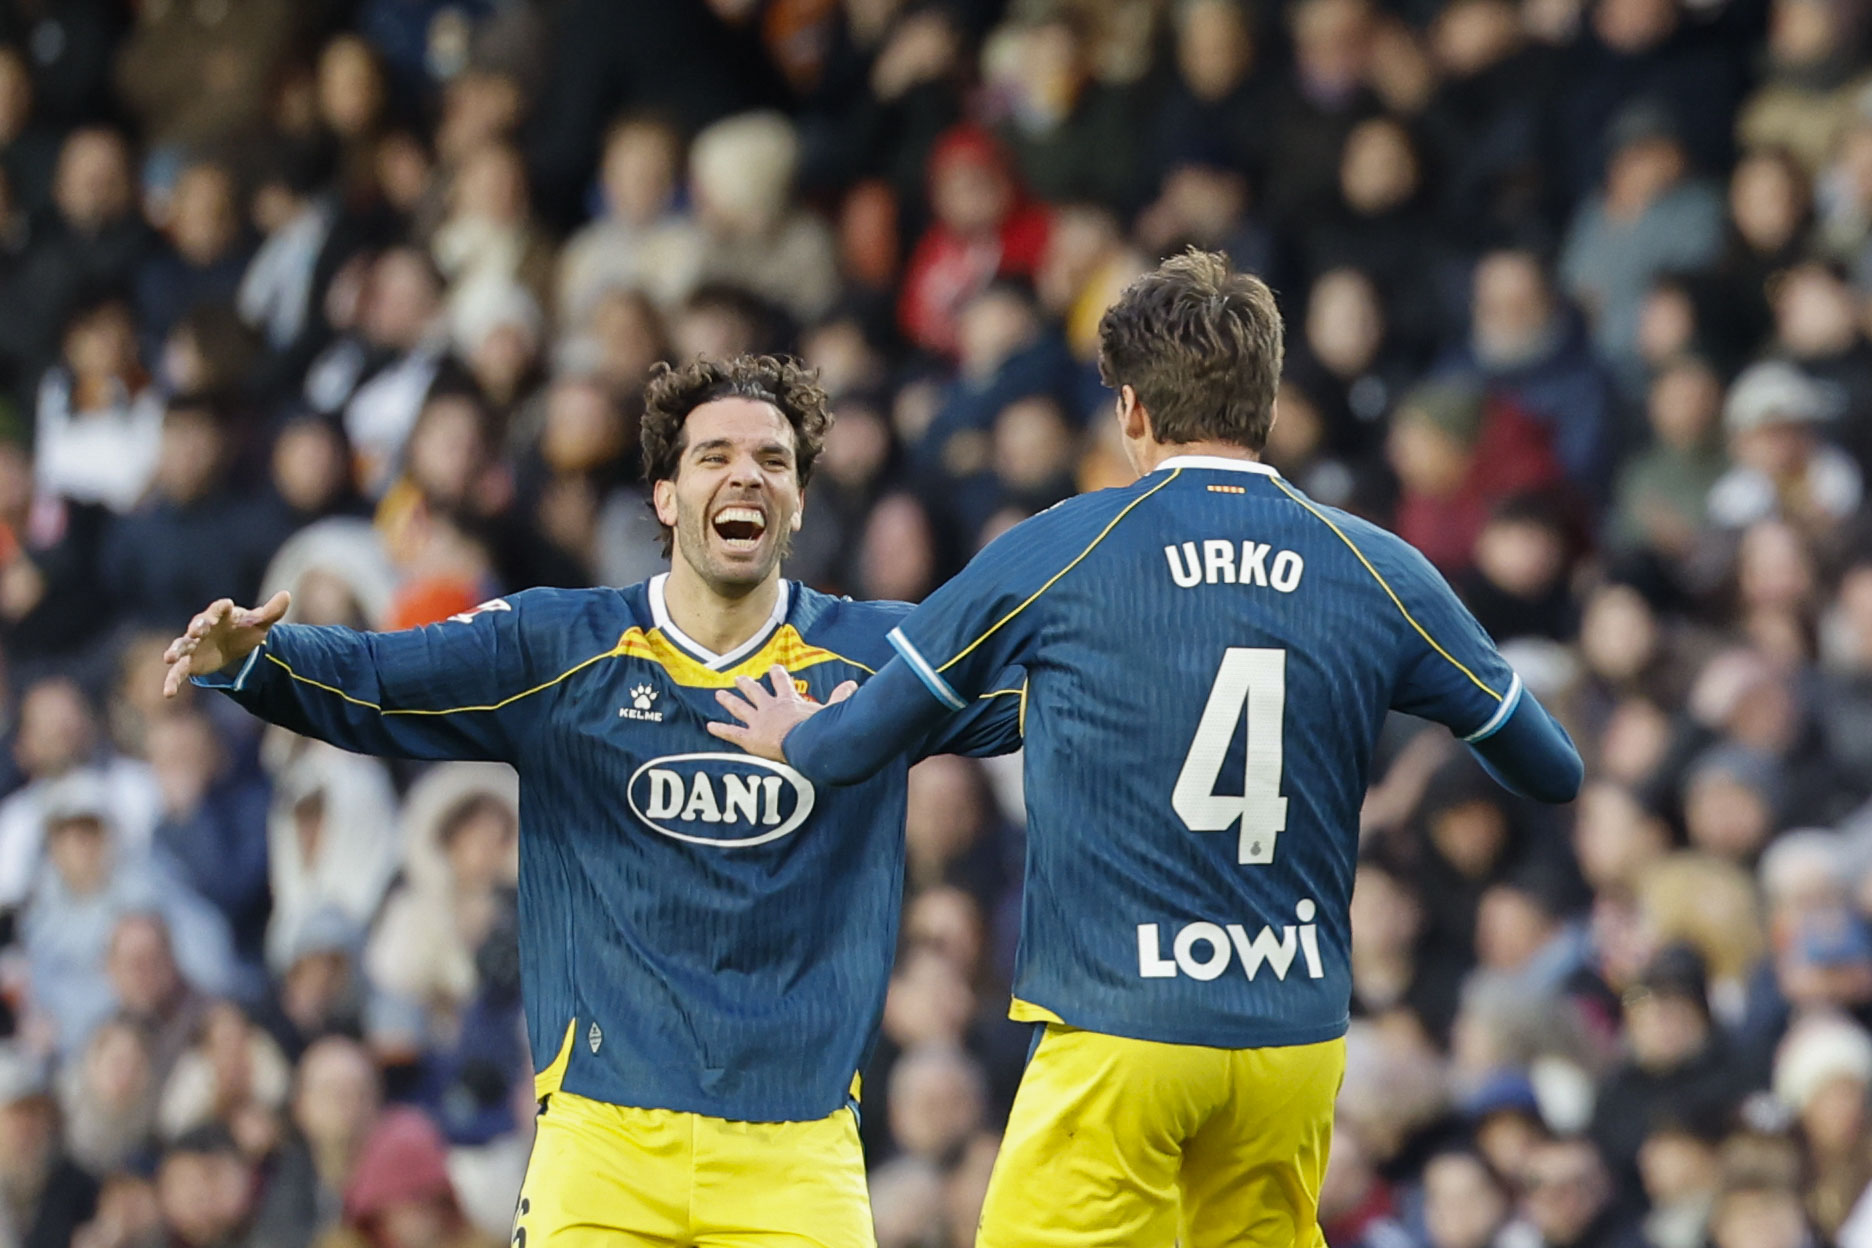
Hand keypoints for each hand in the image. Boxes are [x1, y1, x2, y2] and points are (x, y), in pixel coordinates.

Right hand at [161, 591, 290, 698]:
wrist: (233, 646)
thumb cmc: (244, 630)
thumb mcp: (260, 623)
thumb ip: (271, 611)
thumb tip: (286, 595)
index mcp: (220, 615)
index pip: (219, 608)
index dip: (222, 607)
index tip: (226, 605)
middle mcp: (202, 628)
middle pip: (197, 626)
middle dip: (196, 628)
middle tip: (195, 631)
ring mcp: (193, 645)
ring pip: (181, 647)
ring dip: (175, 651)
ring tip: (168, 658)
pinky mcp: (189, 662)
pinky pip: (178, 671)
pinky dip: (172, 681)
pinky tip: (168, 693)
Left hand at [707, 664, 855, 761]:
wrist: (806, 742)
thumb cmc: (820, 728)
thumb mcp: (832, 711)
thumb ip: (840, 698)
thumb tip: (853, 684)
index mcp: (789, 700)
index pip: (782, 683)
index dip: (777, 675)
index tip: (773, 668)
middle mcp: (771, 707)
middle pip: (756, 692)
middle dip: (747, 685)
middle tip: (739, 678)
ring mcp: (758, 722)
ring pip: (740, 708)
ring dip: (729, 701)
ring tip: (719, 694)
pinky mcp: (751, 738)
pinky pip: (732, 733)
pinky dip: (721, 729)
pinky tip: (709, 726)